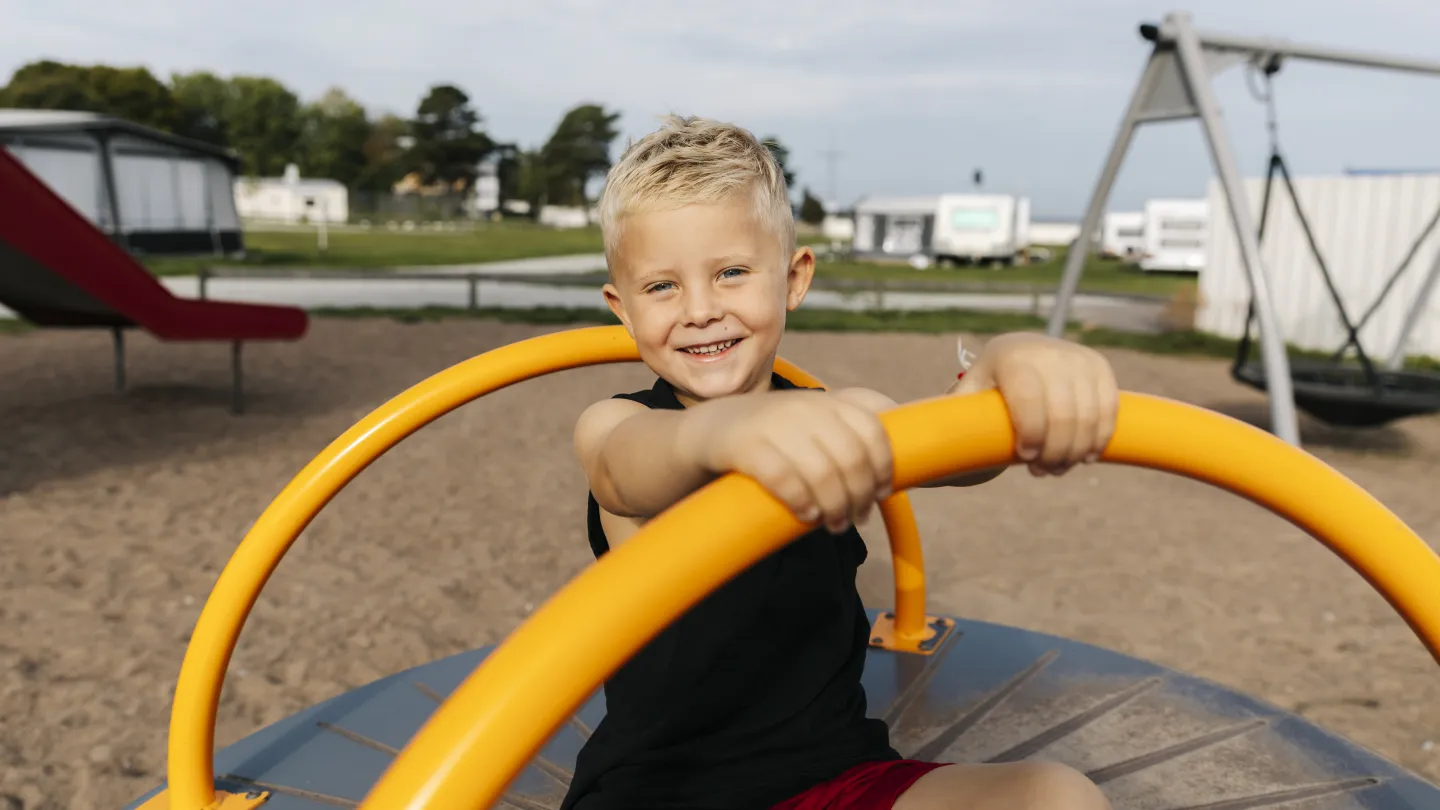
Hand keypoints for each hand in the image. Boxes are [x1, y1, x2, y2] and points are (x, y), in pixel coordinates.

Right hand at [685, 391, 893, 532]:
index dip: (885, 466)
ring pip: (822, 471)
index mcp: (830, 401)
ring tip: (833, 524)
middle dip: (859, 495)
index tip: (881, 492)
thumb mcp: (819, 422)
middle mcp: (806, 406)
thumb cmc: (779, 435)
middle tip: (855, 519)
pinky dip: (801, 502)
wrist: (712, 429)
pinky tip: (805, 515)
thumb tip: (909, 464)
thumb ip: (857, 429)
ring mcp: (774, 423)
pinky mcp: (745, 445)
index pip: (874, 429)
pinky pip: (784, 478)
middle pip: (852, 457)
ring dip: (834, 506)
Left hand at [954, 333, 1117, 475]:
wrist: (1023, 354)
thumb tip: (926, 449)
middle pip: (1063, 413)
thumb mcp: (970, 394)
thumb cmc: (990, 385)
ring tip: (1058, 468)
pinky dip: (1100, 438)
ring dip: (1076, 451)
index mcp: (1011, 356)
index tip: (1025, 458)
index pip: (1029, 399)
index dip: (1031, 434)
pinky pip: (1109, 409)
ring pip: (1089, 415)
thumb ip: (955, 417)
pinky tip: (1085, 456)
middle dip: (1055, 451)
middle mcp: (1048, 351)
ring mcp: (1078, 358)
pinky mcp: (1100, 367)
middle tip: (1041, 472)